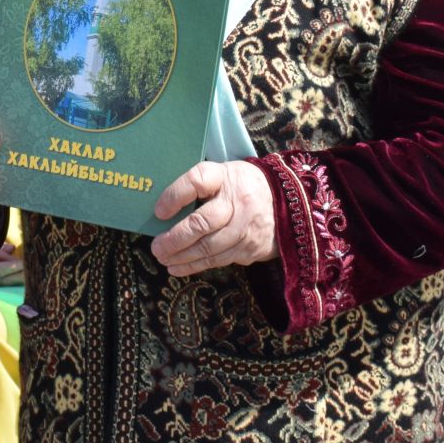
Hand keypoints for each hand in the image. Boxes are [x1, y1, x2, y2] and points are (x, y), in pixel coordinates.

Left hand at [150, 160, 277, 276]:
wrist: (287, 202)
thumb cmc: (241, 187)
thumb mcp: (223, 175)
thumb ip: (198, 187)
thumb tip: (163, 211)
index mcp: (227, 176)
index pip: (197, 181)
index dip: (175, 196)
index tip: (158, 211)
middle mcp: (238, 202)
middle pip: (201, 222)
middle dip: (175, 238)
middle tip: (156, 247)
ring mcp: (246, 227)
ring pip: (208, 247)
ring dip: (182, 256)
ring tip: (163, 258)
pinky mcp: (250, 248)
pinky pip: (218, 260)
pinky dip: (195, 266)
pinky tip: (178, 267)